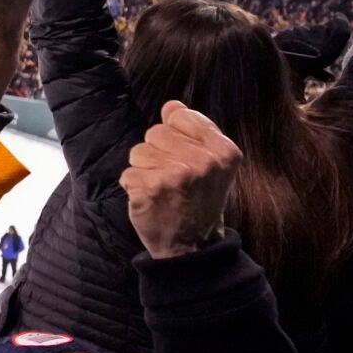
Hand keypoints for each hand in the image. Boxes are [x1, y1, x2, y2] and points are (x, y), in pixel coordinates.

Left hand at [122, 101, 241, 259]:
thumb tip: (171, 105)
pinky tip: (151, 200)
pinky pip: (128, 173)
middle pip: (156, 131)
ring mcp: (176, 175)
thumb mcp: (211, 164)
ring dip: (144, 170)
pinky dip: (134, 187)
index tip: (185, 159)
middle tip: (174, 180)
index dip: (175, 136)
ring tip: (162, 189)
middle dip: (158, 153)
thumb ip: (193, 132)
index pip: (180, 116)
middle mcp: (203, 161)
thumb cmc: (199, 200)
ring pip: (139, 151)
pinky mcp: (151, 189)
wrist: (192, 247)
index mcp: (223, 151)